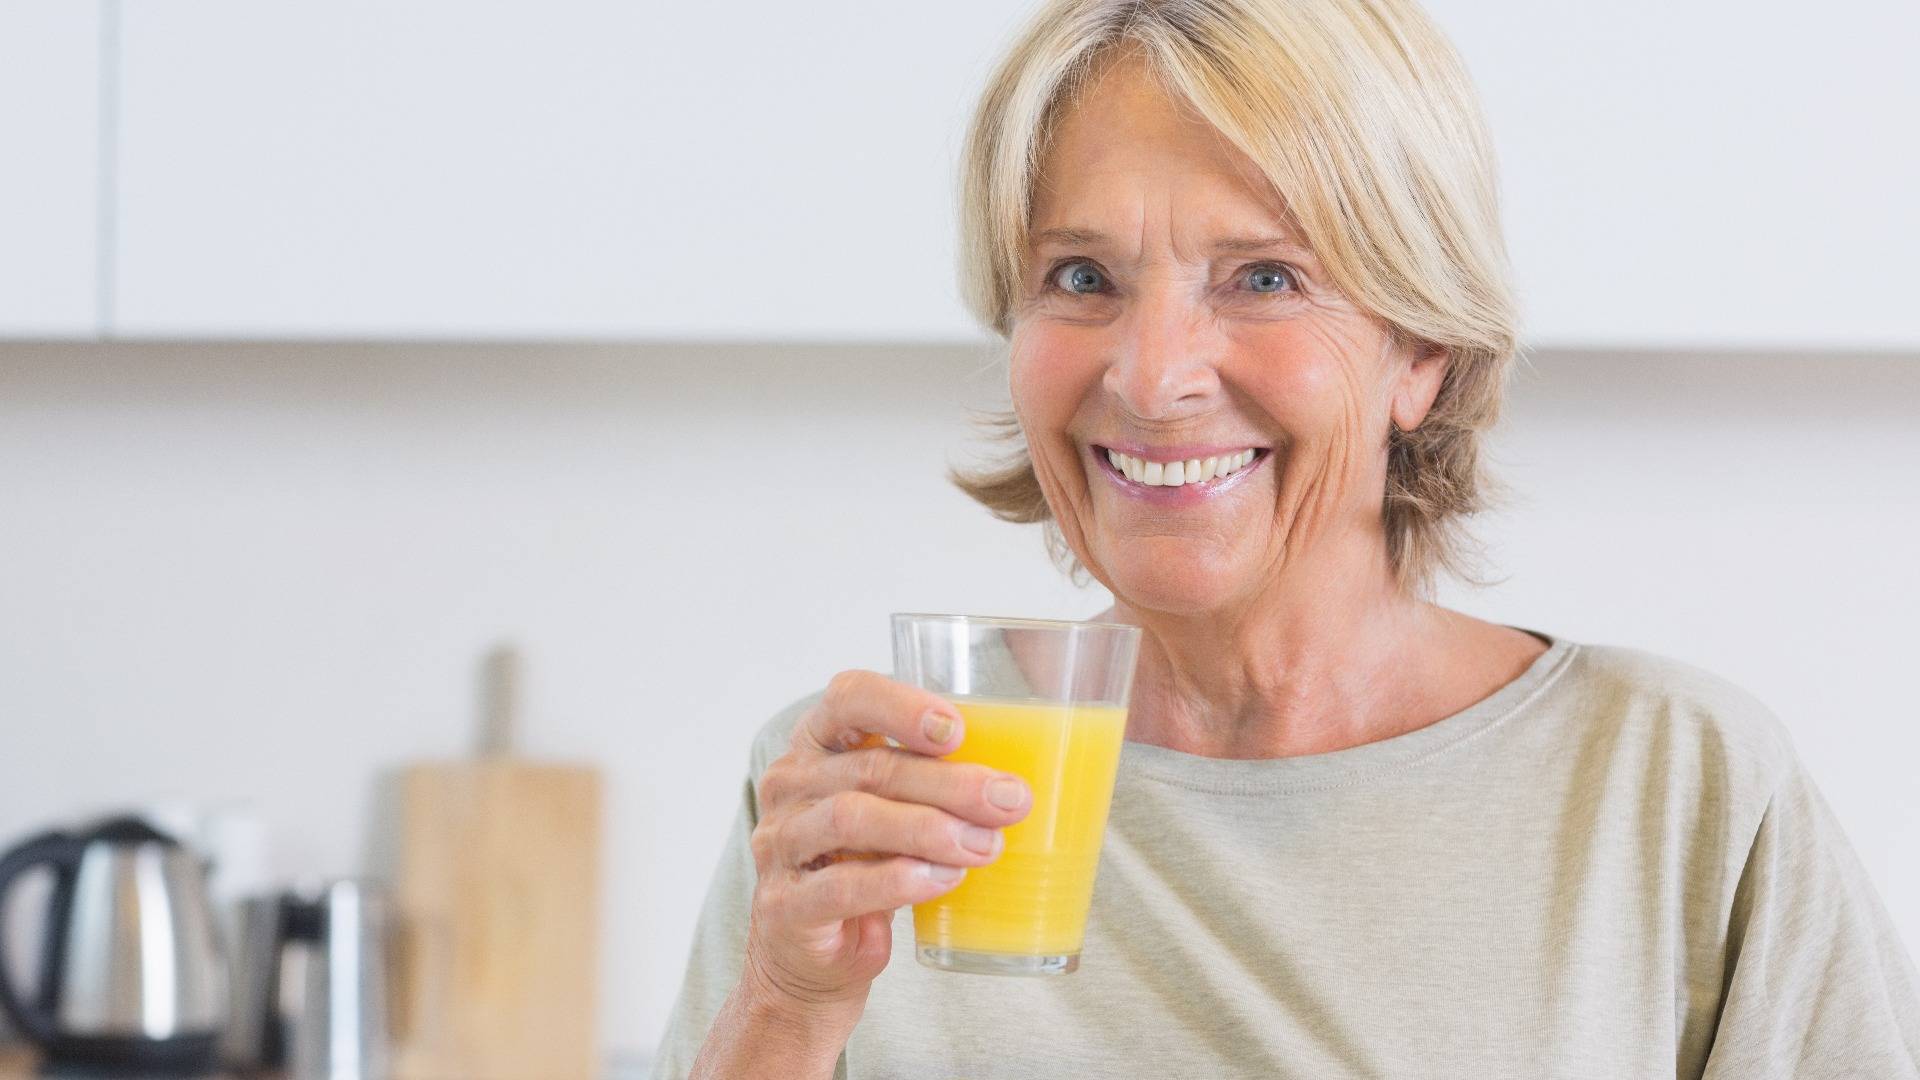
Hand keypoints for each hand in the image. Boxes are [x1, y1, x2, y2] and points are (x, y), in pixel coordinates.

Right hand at [740, 669, 1033, 1013]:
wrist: (813, 955)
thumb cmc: (863, 865)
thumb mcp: (895, 811)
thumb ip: (935, 787)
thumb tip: (1014, 790)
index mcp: (818, 743)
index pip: (848, 698)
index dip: (902, 706)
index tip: (957, 730)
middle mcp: (790, 784)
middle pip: (870, 767)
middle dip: (948, 782)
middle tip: (1008, 800)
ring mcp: (780, 843)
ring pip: (852, 819)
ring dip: (926, 830)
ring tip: (982, 846)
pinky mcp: (784, 904)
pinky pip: (840, 885)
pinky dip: (896, 880)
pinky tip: (940, 879)